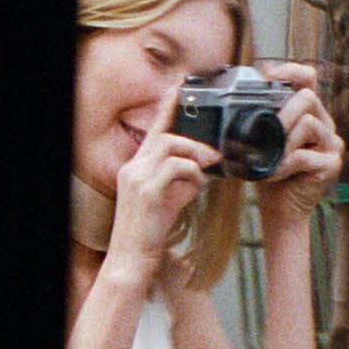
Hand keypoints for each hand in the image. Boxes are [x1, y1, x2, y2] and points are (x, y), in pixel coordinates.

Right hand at [104, 86, 215, 291]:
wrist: (132, 260)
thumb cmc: (149, 233)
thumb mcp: (170, 200)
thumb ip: (184, 180)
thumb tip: (204, 169)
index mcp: (136, 167)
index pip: (154, 130)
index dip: (168, 107)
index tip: (182, 89)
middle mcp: (133, 167)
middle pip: (163, 133)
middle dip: (193, 135)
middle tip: (215, 149)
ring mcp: (136, 177)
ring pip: (170, 146)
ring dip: (196, 154)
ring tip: (211, 166)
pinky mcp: (145, 191)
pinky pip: (175, 167)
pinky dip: (192, 173)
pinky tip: (198, 185)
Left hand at [258, 63, 342, 226]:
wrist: (280, 210)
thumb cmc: (269, 173)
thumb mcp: (261, 142)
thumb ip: (259, 121)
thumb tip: (234, 103)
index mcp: (308, 113)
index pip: (308, 79)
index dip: (291, 70)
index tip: (268, 73)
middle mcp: (324, 124)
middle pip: (308, 97)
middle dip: (281, 112)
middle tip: (264, 132)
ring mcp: (331, 144)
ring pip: (307, 124)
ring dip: (280, 142)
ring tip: (266, 159)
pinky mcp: (331, 164)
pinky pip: (303, 155)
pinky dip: (282, 165)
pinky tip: (272, 174)